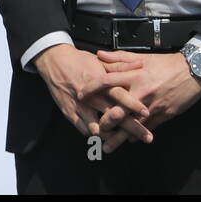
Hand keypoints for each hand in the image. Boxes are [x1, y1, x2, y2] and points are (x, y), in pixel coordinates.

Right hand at [34, 44, 152, 149]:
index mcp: (99, 82)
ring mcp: (79, 106)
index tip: (147, 113)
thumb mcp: (100, 61)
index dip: (133, 105)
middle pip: (114, 115)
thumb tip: (140, 65)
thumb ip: (120, 66)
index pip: (119, 95)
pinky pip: (84, 129)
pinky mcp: (70, 112)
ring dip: (114, 136)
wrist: (53, 61)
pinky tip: (105, 137)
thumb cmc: (78, 60)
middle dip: (132, 127)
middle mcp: (91, 96)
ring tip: (127, 141)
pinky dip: (96, 135)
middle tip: (147, 136)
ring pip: (98, 127)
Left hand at [92, 50, 200, 151]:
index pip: (107, 82)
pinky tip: (128, 141)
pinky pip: (148, 127)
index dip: (91, 88)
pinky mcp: (165, 114)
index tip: (79, 95)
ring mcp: (153, 105)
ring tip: (107, 147)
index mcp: (134, 76)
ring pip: (133, 124)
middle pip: (118, 110)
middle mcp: (141, 92)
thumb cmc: (166, 63)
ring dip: (119, 137)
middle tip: (93, 129)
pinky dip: (137, 134)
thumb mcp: (142, 58)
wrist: (195, 70)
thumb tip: (99, 56)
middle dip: (104, 122)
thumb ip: (119, 59)